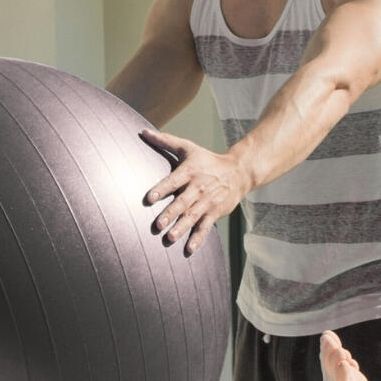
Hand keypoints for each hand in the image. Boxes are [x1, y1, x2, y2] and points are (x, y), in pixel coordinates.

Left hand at [139, 129, 250, 256]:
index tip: (148, 199)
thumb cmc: (207, 160)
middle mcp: (198, 187)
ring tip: (170, 237)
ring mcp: (207, 202)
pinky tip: (189, 249)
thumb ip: (165, 141)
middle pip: (182, 202)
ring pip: (192, 217)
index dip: (161, 189)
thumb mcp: (188, 148)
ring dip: (181, 228)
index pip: (173, 181)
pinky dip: (198, 238)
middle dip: (170, 213)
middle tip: (157, 224)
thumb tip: (143, 132)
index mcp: (190, 171)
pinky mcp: (215, 213)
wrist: (238, 171)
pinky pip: (205, 227)